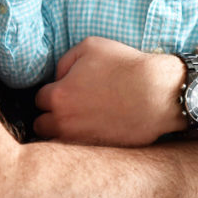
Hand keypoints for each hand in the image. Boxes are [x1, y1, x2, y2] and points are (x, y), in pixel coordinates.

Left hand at [33, 37, 185, 145]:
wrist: (159, 93)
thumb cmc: (125, 66)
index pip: (39, 99)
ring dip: (64, 131)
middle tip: (70, 106)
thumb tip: (59, 77)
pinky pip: (80, 150)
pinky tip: (98, 127)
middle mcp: (65, 123)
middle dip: (52, 115)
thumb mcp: (91, 46)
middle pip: (42, 125)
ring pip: (58, 141)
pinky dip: (85, 140)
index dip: (53, 92)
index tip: (66, 89)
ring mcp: (83, 140)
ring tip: (81, 120)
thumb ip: (65, 61)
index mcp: (60, 96)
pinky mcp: (100, 151)